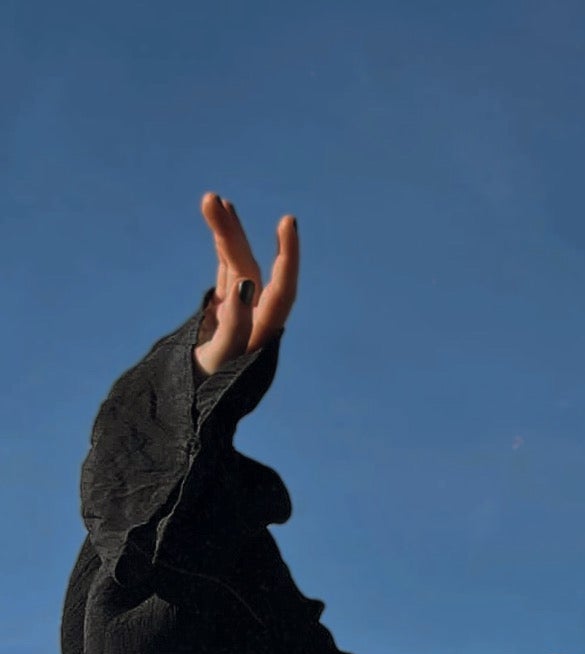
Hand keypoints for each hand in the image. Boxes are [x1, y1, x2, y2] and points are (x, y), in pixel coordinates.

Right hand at [192, 192, 298, 382]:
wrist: (187, 414)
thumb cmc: (204, 397)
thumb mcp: (218, 364)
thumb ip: (234, 327)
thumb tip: (248, 285)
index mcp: (262, 336)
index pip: (282, 291)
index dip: (287, 257)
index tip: (287, 222)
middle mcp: (255, 323)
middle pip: (251, 270)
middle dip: (233, 235)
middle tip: (214, 200)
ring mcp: (239, 316)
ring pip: (236, 268)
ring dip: (225, 235)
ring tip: (212, 200)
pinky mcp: (222, 315)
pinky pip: (227, 275)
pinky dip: (222, 251)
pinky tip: (219, 224)